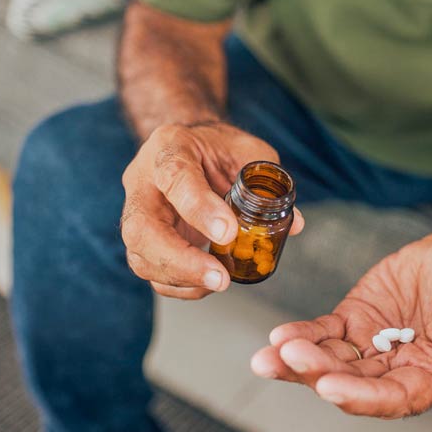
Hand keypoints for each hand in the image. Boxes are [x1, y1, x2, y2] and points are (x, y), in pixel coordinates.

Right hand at [120, 121, 303, 298]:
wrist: (189, 147)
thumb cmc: (217, 148)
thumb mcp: (247, 150)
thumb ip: (267, 182)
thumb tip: (293, 223)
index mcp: (170, 147)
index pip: (174, 176)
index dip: (198, 208)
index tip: (228, 233)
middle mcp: (143, 181)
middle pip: (141, 227)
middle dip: (180, 260)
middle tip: (219, 277)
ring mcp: (137, 212)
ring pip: (140, 255)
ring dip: (181, 277)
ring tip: (219, 282)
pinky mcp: (143, 239)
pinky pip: (150, 270)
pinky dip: (180, 285)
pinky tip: (207, 285)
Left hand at [251, 219, 431, 417]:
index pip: (396, 397)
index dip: (362, 395)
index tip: (330, 387)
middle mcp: (400, 371)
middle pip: (354, 383)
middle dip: (319, 375)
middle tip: (292, 359)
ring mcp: (373, 347)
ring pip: (332, 362)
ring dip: (300, 361)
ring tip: (271, 353)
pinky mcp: (355, 321)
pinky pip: (325, 333)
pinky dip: (301, 335)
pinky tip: (280, 336)